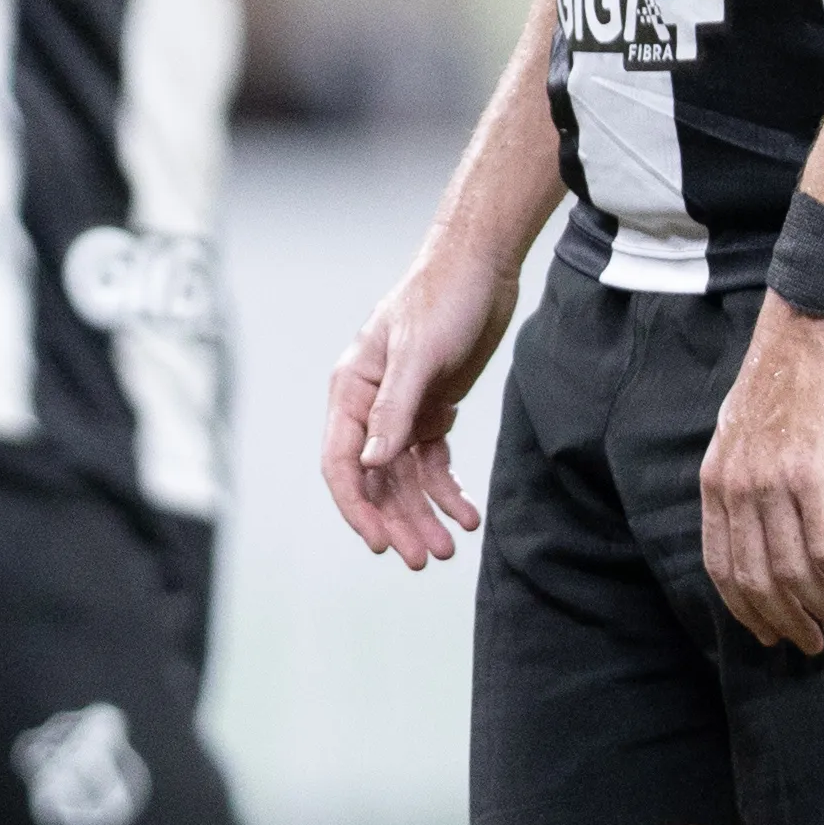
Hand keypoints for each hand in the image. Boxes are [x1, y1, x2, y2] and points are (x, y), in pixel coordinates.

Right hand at [322, 235, 518, 567]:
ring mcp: (401, 411)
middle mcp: (369, 406)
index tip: (381, 543)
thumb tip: (370, 463)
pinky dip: (449, 491)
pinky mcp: (433, 411)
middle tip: (422, 559)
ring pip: (405, 479)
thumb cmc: (442, 297)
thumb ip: (393, 410)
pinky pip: (434, 464)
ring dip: (425, 514)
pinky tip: (467, 515)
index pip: (341, 462)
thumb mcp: (417, 354)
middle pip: (375, 480)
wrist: (482, 265)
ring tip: (447, 548)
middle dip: (398, 521)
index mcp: (351, 390)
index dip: (357, 506)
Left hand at [698, 297, 823, 654]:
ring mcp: (774, 484)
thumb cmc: (790, 376)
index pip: (722, 567)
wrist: (811, 325)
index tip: (770, 633)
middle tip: (815, 642)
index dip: (747, 610)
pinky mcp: (815, 476)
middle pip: (758, 580)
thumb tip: (764, 525)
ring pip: (794, 573)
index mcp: (717, 483)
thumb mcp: (745, 433)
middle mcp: (738, 490)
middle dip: (788, 621)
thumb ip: (747, 480)